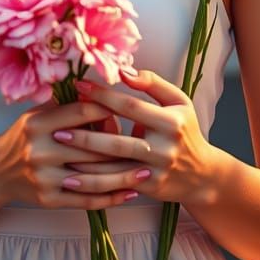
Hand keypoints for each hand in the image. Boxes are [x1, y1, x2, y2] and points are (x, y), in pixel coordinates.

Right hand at [0, 97, 142, 209]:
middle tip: (150, 146)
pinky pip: (85, 200)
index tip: (131, 111)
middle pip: (91, 147)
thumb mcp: (37, 114)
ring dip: (122, 176)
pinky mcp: (48, 199)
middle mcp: (41, 150)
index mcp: (39, 124)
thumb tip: (103, 96)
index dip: (108, 110)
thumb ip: (66, 106)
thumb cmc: (24, 136)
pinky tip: (129, 193)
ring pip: (92, 177)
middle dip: (122, 147)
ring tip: (146, 172)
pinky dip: (110, 198)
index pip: (81, 113)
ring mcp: (44, 177)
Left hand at [49, 69, 214, 205]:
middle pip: (118, 141)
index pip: (130, 107)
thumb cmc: (184, 130)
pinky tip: (71, 179)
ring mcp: (155, 171)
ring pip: (113, 168)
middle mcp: (163, 148)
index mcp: (170, 121)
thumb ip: (152, 83)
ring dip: (84, 162)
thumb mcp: (178, 101)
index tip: (78, 86)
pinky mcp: (149, 188)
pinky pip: (115, 186)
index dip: (103, 95)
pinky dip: (92, 183)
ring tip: (60, 154)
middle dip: (85, 134)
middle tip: (58, 129)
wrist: (202, 174)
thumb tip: (123, 70)